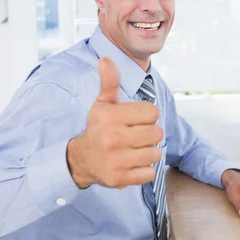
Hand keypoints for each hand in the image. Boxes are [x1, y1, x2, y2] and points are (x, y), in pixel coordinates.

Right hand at [66, 57, 163, 188]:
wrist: (82, 159)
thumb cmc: (98, 128)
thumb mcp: (103, 104)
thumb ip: (109, 82)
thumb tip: (106, 60)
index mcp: (111, 117)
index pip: (152, 113)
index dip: (146, 116)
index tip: (134, 120)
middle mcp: (113, 138)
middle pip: (157, 133)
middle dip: (149, 135)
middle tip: (135, 136)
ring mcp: (117, 160)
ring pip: (156, 154)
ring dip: (148, 153)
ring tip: (133, 150)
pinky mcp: (120, 179)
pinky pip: (150, 173)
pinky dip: (144, 170)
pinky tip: (131, 164)